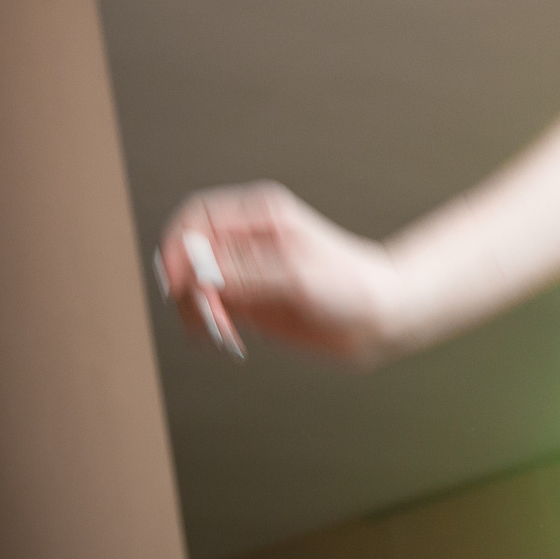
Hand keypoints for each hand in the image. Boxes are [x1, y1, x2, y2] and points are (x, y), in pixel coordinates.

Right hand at [153, 183, 401, 363]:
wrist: (382, 317)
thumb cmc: (351, 286)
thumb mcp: (296, 275)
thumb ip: (245, 273)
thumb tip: (196, 274)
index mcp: (259, 216)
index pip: (197, 219)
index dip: (178, 248)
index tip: (180, 283)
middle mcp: (248, 241)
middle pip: (188, 256)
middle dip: (188, 288)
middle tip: (210, 317)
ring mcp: (246, 273)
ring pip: (194, 289)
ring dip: (196, 312)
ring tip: (222, 334)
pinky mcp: (250, 303)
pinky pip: (211, 312)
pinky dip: (209, 327)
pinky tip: (229, 341)